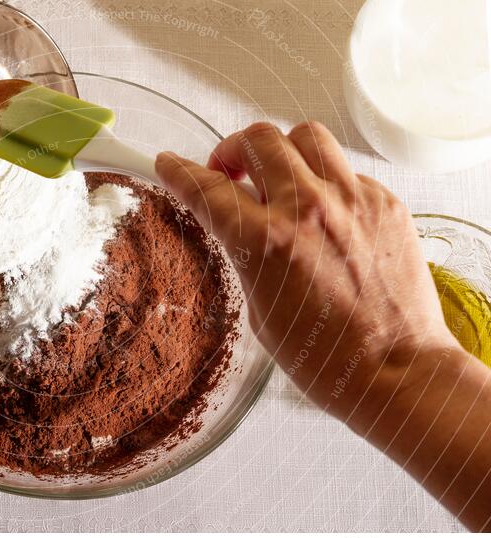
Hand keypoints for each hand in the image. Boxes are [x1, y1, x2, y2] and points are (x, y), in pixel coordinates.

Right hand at [155, 121, 457, 427]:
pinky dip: (322, 180)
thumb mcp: (259, 308)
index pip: (208, 189)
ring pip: (305, 136)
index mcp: (266, 243)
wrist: (395, 372)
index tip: (169, 164)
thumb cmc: (325, 358)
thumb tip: (240, 221)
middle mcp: (308, 210)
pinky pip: (344, 169)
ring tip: (275, 174)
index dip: (179, 172)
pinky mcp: (385, 204)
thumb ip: (246, 254)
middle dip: (230, 150)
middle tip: (228, 171)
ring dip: (279, 149)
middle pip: (257, 140)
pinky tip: (320, 209)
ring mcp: (352, 201)